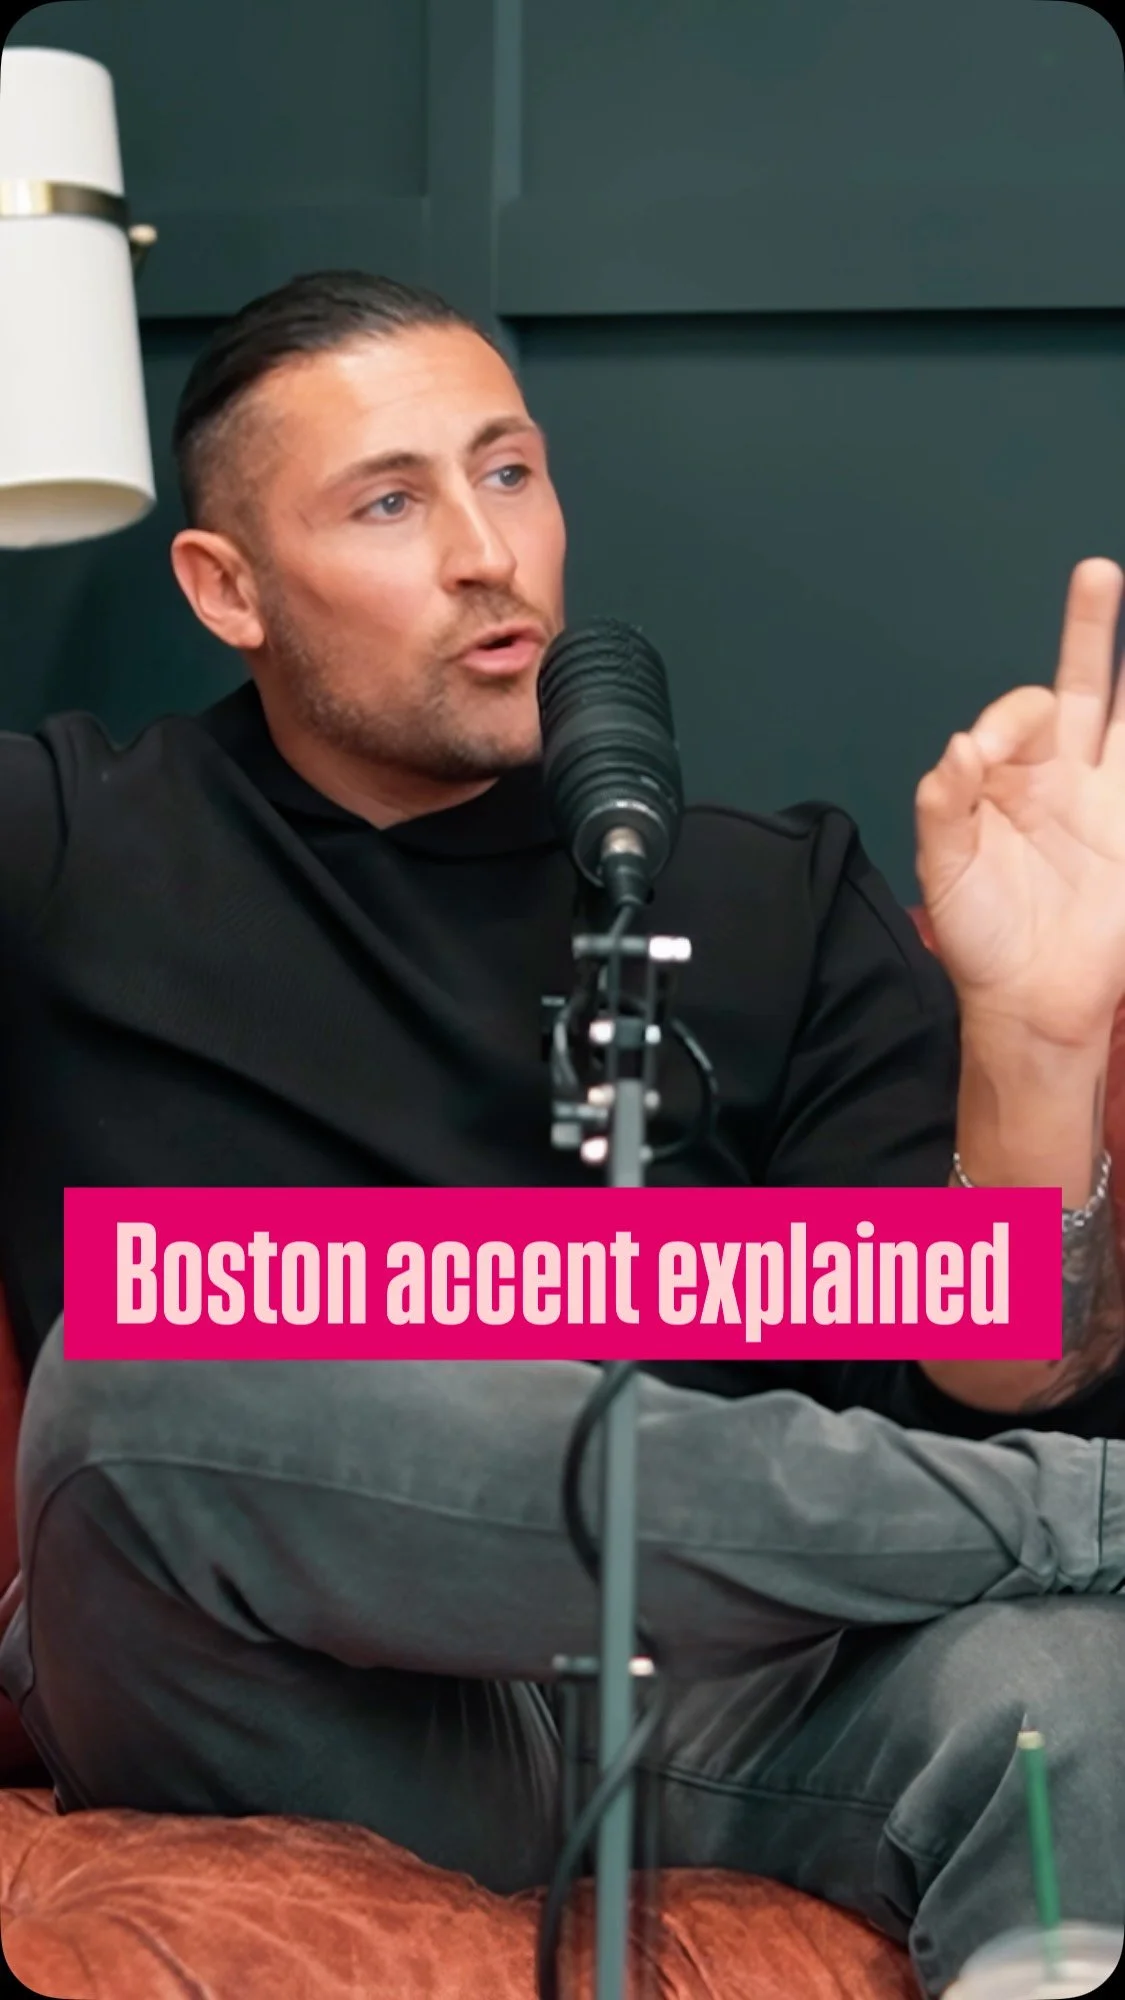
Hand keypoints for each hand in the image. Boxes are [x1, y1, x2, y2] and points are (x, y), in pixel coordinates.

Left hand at [915, 557, 1124, 1048]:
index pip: (1018, 718)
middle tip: (1098, 575)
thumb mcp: (945, 872)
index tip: (987, 753)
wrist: (1032, 1001)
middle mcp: (1060, 775)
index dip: (1008, 722)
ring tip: (1121, 597)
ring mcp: (1106, 799)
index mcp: (1006, 779)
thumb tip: (958, 749)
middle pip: (1082, 687)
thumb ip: (945, 808)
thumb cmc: (980, 937)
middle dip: (1091, 631)